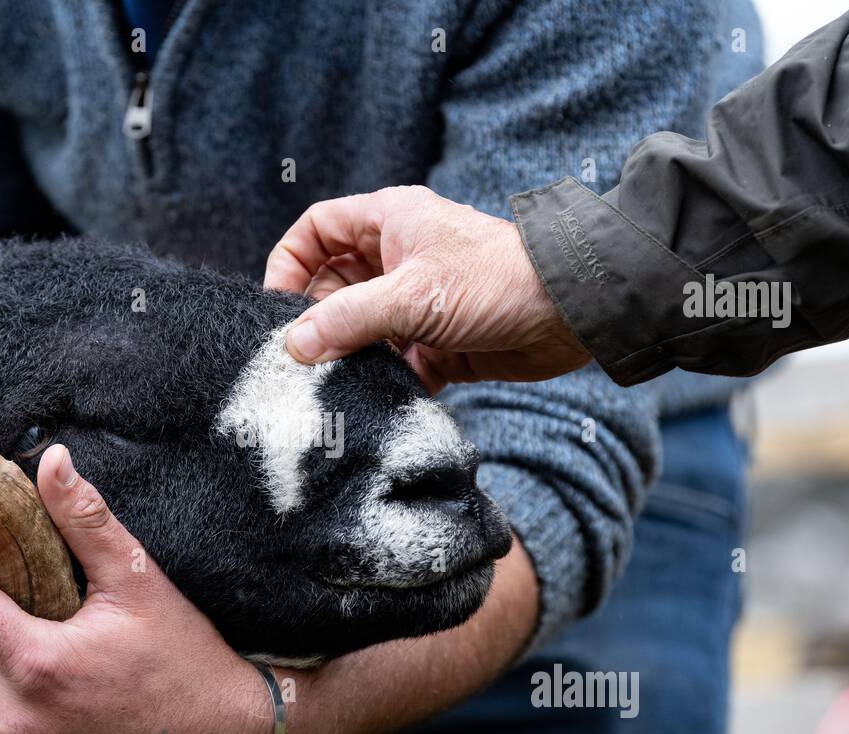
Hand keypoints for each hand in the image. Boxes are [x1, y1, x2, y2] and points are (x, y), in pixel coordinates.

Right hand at [264, 185, 590, 389]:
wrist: (573, 312)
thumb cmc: (498, 279)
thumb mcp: (412, 295)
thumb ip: (348, 319)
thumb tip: (293, 346)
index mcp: (389, 221)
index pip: (317, 230)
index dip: (289, 262)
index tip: (275, 306)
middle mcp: (399, 257)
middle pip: (333, 285)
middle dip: (315, 320)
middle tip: (301, 357)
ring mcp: (418, 301)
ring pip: (362, 328)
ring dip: (348, 355)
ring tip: (333, 382)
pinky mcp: (439, 342)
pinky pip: (395, 362)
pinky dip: (384, 380)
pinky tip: (377, 397)